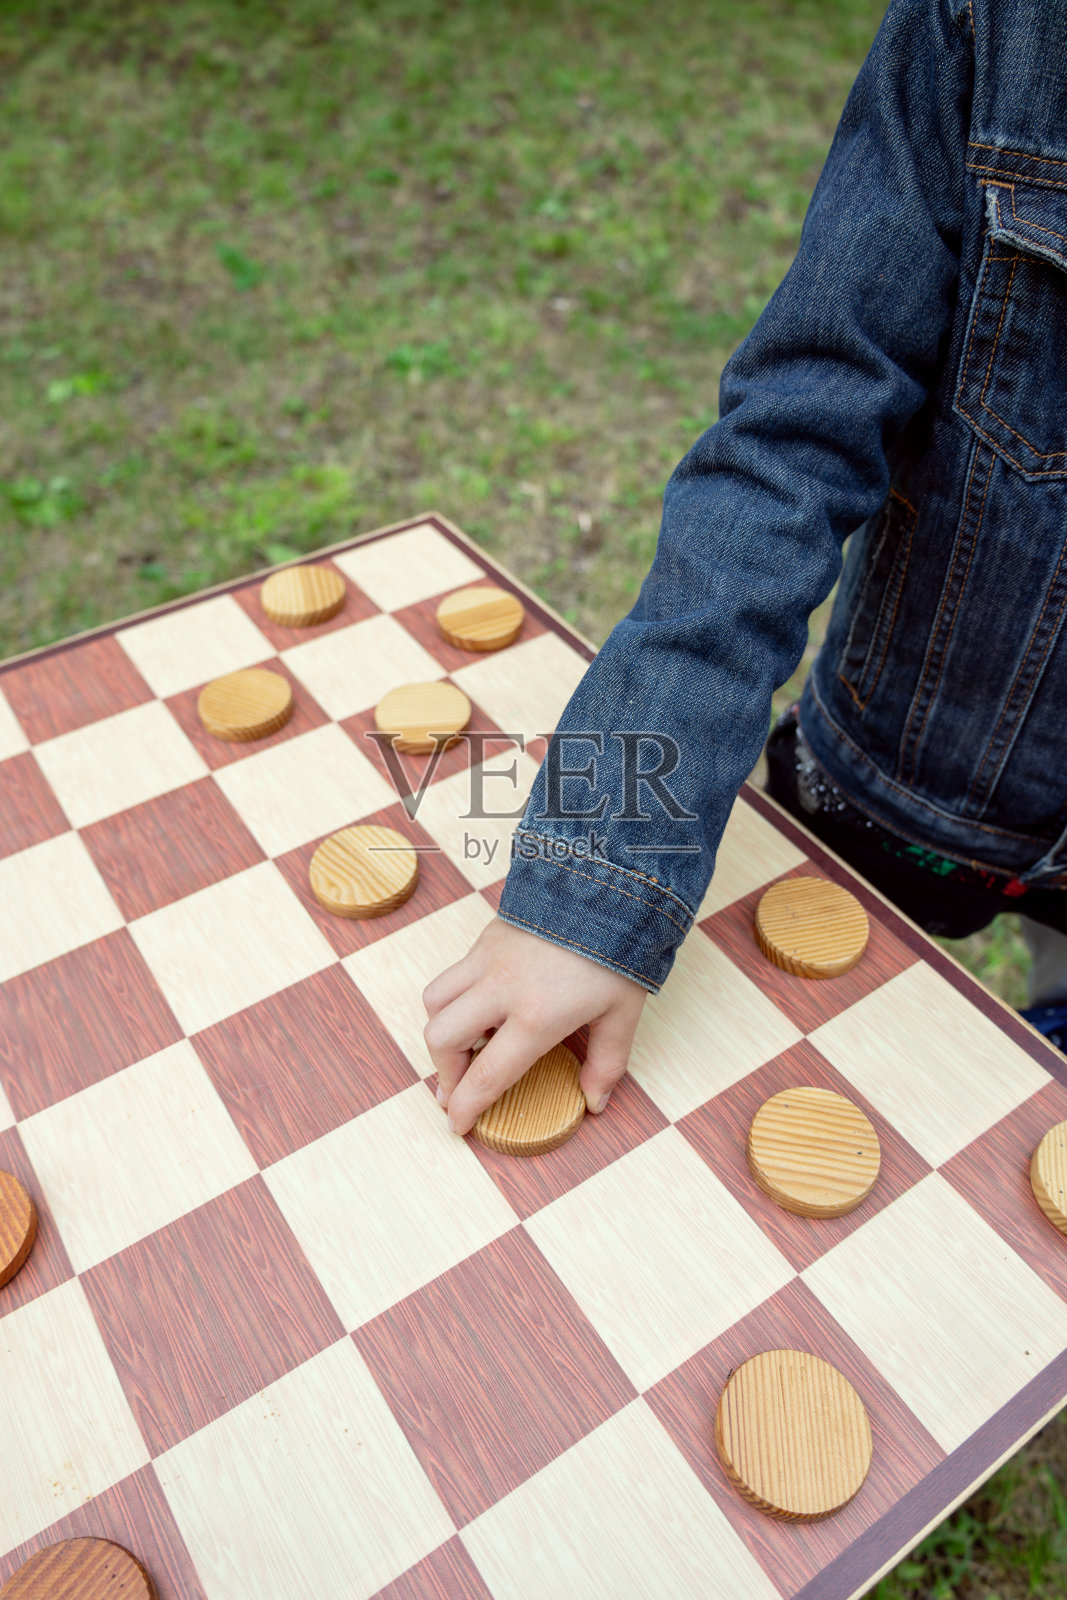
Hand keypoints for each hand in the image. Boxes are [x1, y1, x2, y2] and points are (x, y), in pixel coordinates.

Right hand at [422, 918, 646, 1135]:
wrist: (608, 883)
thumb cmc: (619, 951)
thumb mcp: (622, 1014)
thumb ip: (606, 1064)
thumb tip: (594, 1103)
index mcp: (536, 1017)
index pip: (486, 1075)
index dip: (466, 1107)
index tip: (458, 1125)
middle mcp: (501, 989)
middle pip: (441, 1039)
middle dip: (443, 1071)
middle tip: (458, 1087)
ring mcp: (487, 959)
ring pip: (435, 1000)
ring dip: (442, 1030)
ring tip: (465, 1045)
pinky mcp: (486, 936)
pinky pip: (454, 973)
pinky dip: (456, 997)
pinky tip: (484, 1005)